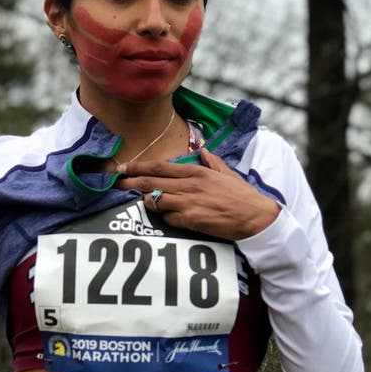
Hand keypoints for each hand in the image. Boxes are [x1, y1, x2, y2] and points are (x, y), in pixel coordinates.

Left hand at [116, 147, 280, 239]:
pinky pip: (168, 218)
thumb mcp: (226, 173)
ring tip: (142, 202)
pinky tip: (168, 217)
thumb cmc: (241, 196)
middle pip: (151, 182)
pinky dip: (165, 218)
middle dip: (130, 182)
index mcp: (196, 171)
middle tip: (116, 183)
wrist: (254, 217)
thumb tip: (203, 151)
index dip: (139, 167)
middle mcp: (189, 185)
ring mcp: (188, 202)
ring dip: (146, 202)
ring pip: (155, 200)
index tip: (124, 167)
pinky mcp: (190, 220)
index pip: (160, 166)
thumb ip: (212, 161)